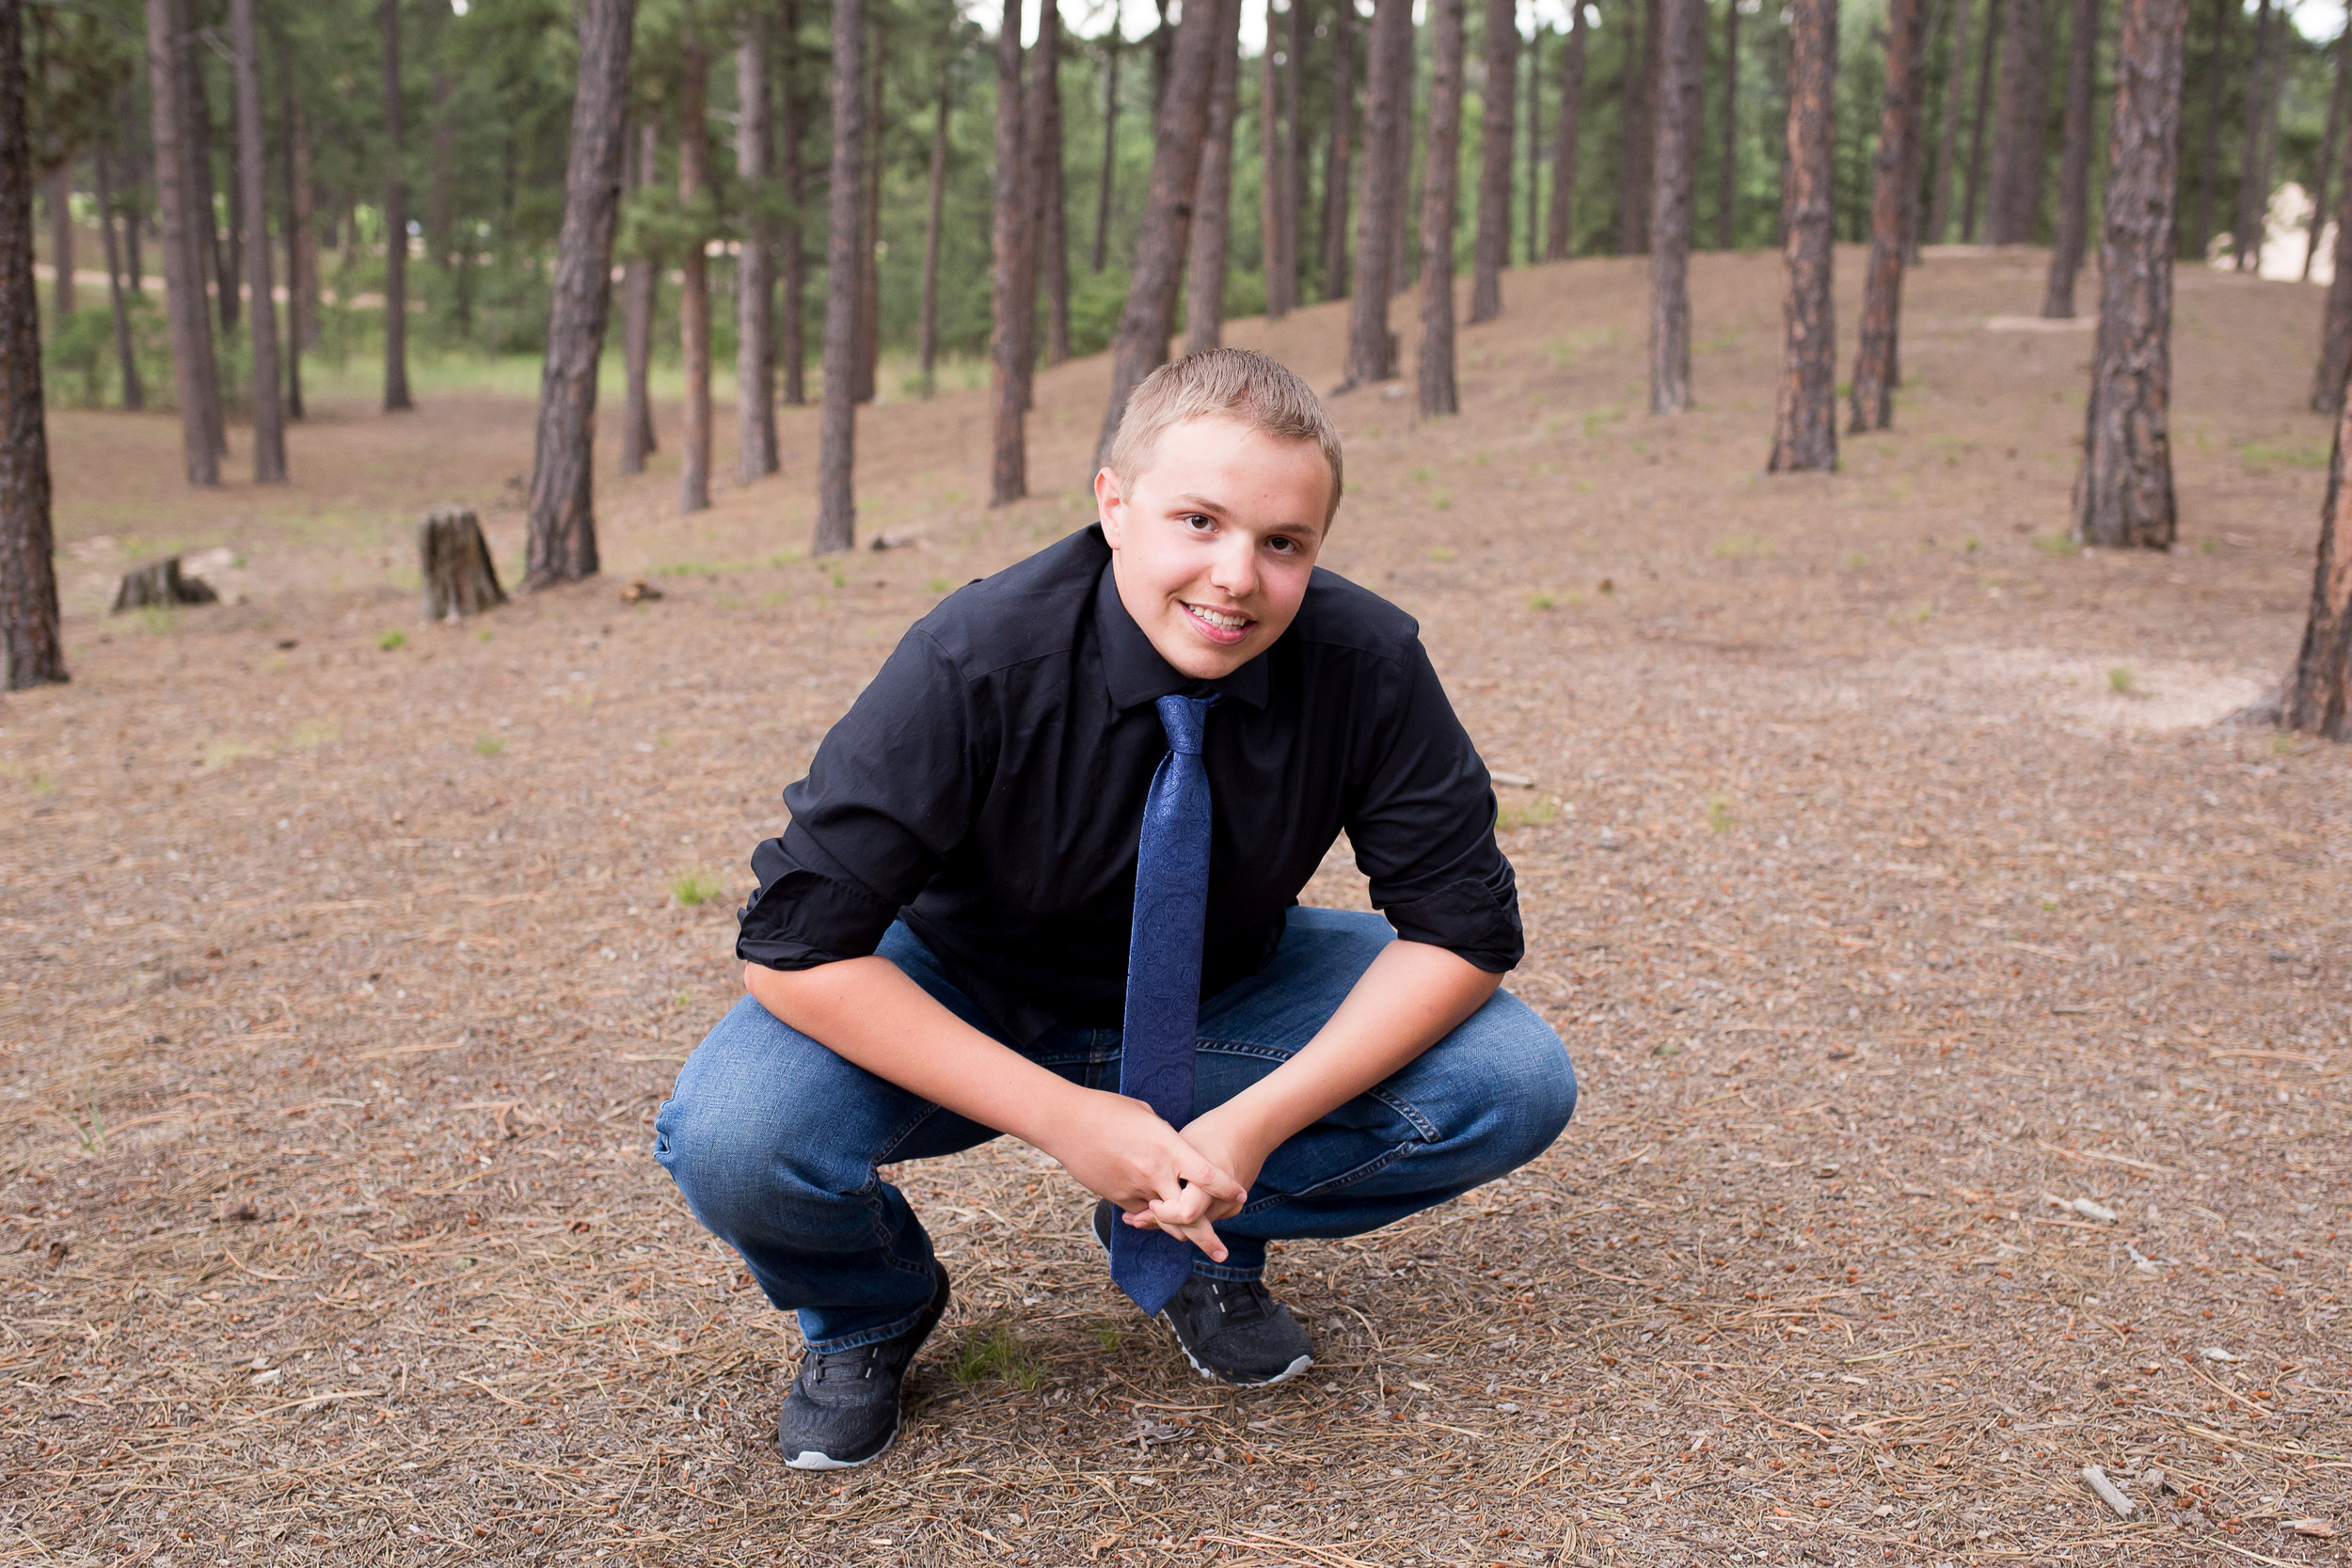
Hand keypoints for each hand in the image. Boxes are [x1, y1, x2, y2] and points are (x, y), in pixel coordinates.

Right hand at [1029, 1086, 1247, 1261]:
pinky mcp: (1116, 1196)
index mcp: (1168, 1147)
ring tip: (1194, 1244)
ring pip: (1162, 1219)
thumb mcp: (1148, 1117)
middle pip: (1188, 1214)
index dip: (1227, 1188)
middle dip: (1206, 1237)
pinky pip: (1139, 1211)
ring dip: (1178, 1231)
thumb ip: (1166, 1139)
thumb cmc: (1108, 1110)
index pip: (1207, 1176)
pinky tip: (1151, 1212)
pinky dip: (1148, 1213)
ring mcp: (1134, 1188)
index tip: (1240, 1194)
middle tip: (1221, 1253)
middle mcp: (1155, 1173)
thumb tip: (1175, 1151)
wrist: (1066, 1122)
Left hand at [1134, 1101, 1273, 1236]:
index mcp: (1209, 1180)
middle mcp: (1223, 1199)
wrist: (1254, 1128)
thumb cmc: (1211, 1132)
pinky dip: (1185, 1215)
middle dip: (1160, 1224)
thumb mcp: (1184, 1147)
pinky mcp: (1232, 1208)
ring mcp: (1230, 1206)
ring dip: (1170, 1220)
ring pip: (1194, 1227)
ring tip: (1142, 1212)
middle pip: (1187, 1227)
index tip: (1147, 1204)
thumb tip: (1140, 1202)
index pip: (1185, 1214)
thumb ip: (1166, 1175)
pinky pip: (1203, 1218)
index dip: (1162, 1214)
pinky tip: (1166, 1204)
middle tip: (1135, 1219)